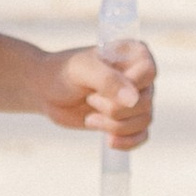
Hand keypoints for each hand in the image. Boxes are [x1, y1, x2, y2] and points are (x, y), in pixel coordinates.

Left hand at [40, 39, 154, 145]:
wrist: (47, 90)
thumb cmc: (64, 72)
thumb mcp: (83, 70)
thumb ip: (108, 81)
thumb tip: (134, 99)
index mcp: (134, 54)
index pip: (149, 73)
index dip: (128, 87)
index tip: (99, 90)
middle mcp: (140, 76)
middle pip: (145, 102)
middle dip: (114, 109)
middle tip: (90, 100)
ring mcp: (135, 99)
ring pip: (143, 121)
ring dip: (114, 125)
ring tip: (91, 117)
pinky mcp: (128, 119)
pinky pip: (142, 135)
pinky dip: (127, 141)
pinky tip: (109, 140)